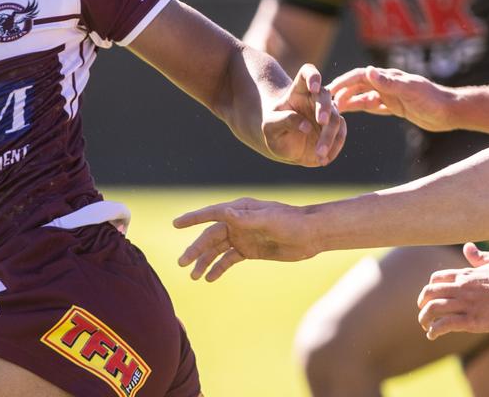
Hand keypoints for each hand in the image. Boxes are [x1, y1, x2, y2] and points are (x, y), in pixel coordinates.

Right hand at [173, 197, 315, 280]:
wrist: (312, 235)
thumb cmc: (293, 222)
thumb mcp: (270, 219)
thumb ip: (247, 218)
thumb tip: (223, 212)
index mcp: (240, 210)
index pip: (211, 214)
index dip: (193, 219)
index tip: (176, 224)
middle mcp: (238, 222)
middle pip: (211, 236)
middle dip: (195, 249)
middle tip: (182, 263)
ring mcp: (243, 237)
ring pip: (217, 250)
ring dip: (204, 262)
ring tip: (193, 276)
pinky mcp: (250, 251)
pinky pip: (229, 260)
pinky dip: (219, 268)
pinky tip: (209, 278)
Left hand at [262, 63, 345, 166]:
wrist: (283, 142)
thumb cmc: (273, 129)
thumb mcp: (270, 126)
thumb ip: (284, 122)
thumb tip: (306, 126)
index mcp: (298, 91)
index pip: (307, 73)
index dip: (313, 76)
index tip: (314, 87)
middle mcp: (315, 98)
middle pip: (325, 95)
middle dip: (325, 108)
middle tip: (321, 122)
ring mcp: (327, 112)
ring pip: (336, 118)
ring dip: (330, 136)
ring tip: (319, 154)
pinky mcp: (334, 128)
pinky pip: (341, 134)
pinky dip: (335, 147)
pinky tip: (323, 159)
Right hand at [328, 66, 456, 131]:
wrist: (449, 112)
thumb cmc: (432, 99)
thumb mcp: (410, 90)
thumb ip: (389, 82)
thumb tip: (368, 71)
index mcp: (389, 77)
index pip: (360, 76)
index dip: (343, 82)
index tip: (328, 90)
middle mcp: (388, 84)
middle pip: (359, 86)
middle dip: (342, 91)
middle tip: (325, 102)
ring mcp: (391, 95)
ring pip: (364, 97)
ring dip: (349, 100)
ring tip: (334, 108)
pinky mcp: (396, 106)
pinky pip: (374, 106)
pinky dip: (362, 108)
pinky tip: (352, 113)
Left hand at [416, 242, 488, 338]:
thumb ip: (481, 256)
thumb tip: (467, 247)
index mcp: (466, 274)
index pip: (437, 279)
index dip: (430, 288)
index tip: (431, 297)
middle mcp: (461, 287)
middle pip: (429, 293)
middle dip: (422, 303)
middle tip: (424, 312)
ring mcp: (465, 304)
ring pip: (433, 309)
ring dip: (424, 318)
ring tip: (425, 326)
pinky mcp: (471, 320)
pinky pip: (445, 324)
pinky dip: (434, 330)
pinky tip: (433, 335)